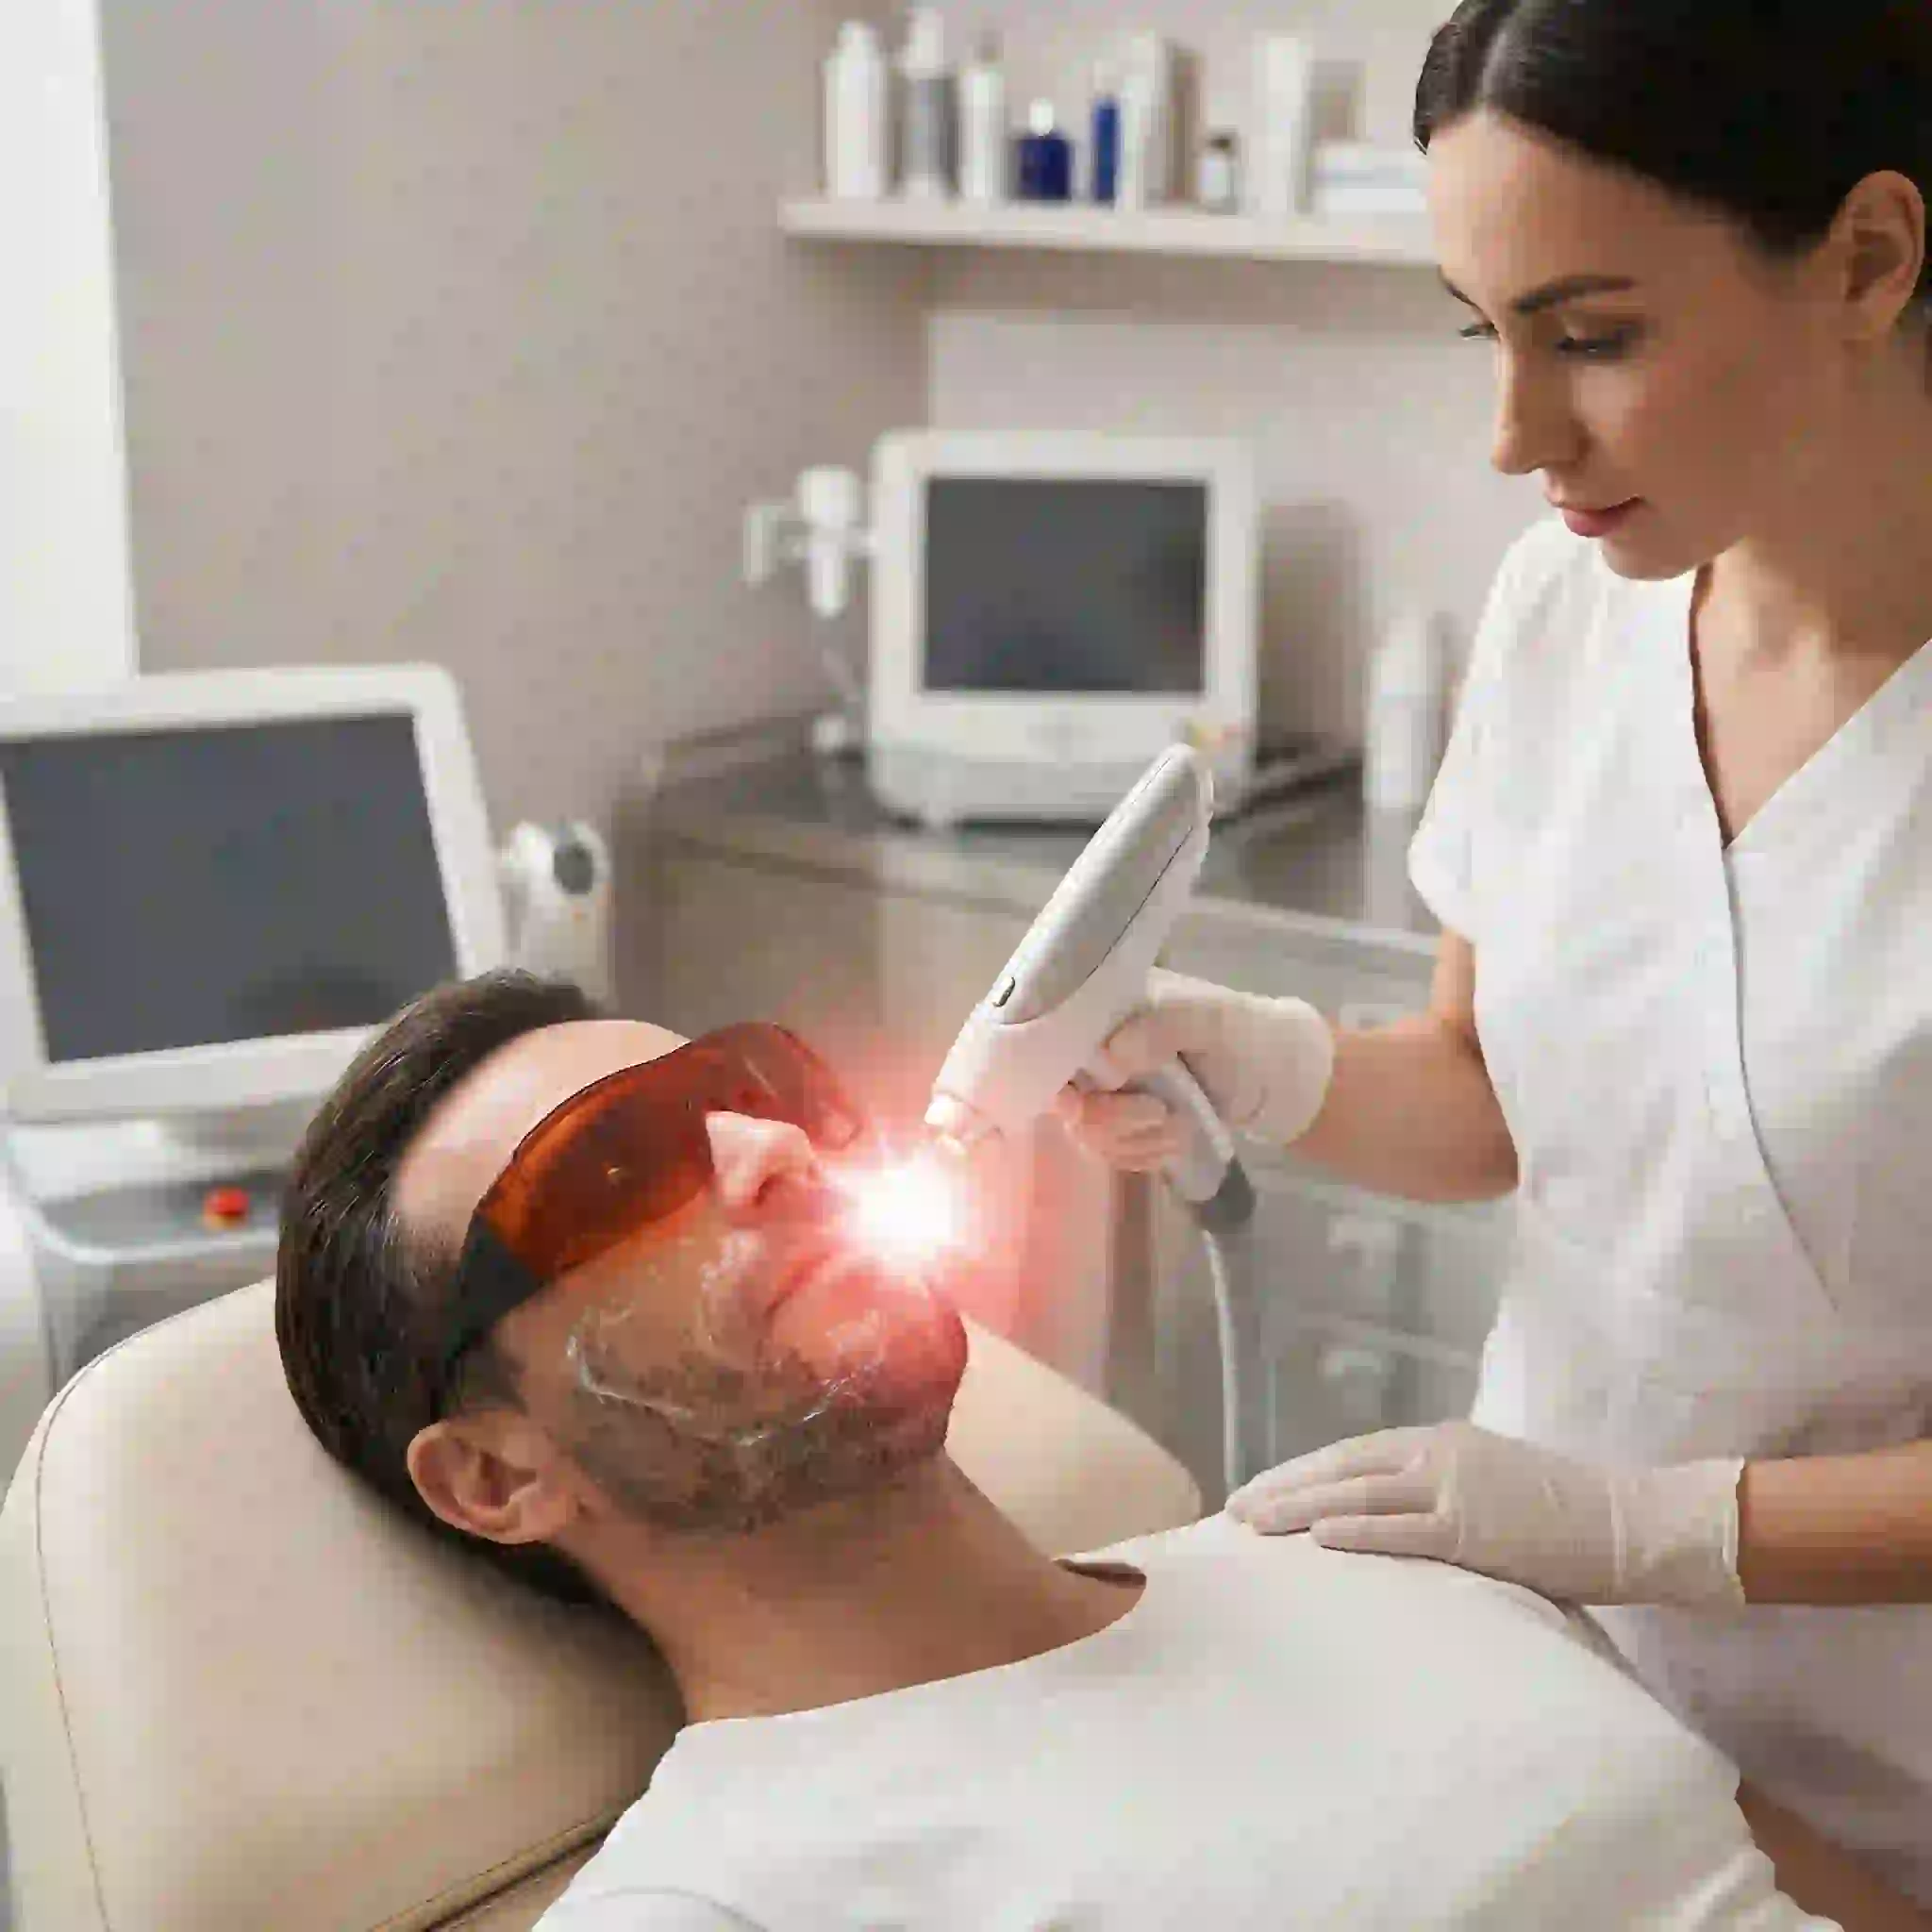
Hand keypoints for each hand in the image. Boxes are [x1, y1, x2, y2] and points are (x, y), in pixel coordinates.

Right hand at [1052, 968, 1334, 1168]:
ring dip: (1131, 1140)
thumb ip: (1164, 1024)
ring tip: (1178, 1128)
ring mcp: (1108, 1088)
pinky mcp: (1124, 1123)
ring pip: (1085, 1131)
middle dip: (1107, 1117)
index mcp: (1104, 1009)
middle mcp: (1096, 1048)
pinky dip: (1140, 1155)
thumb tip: (1112, 1054)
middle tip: (1156, 1113)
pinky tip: (1174, 1144)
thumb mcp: (1211, 1017)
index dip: (1046, 1072)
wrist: (1273, 1076)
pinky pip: (1109, 1152)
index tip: (1074, 1100)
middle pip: (1062, 1095)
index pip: (1045, 1037)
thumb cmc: (1240, 1032)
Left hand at [1226, 1420, 1746, 1607]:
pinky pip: (1403, 1531)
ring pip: (1358, 1494)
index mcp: (1441, 1441)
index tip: (1258, 1489)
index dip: (1301, 1471)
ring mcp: (1455, 1488)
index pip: (1352, 1453)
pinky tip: (1317, 1539)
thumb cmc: (1566, 1511)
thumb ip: (1442, 1489)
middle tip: (1233, 1509)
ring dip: (1300, 1509)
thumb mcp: (1492, 1482)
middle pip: (1342, 1468)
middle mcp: (1438, 1454)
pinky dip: (1357, 1531)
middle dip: (1283, 1487)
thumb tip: (1394, 1512)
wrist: (1631, 1521)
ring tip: (1253, 1525)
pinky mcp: (1475, 1528)